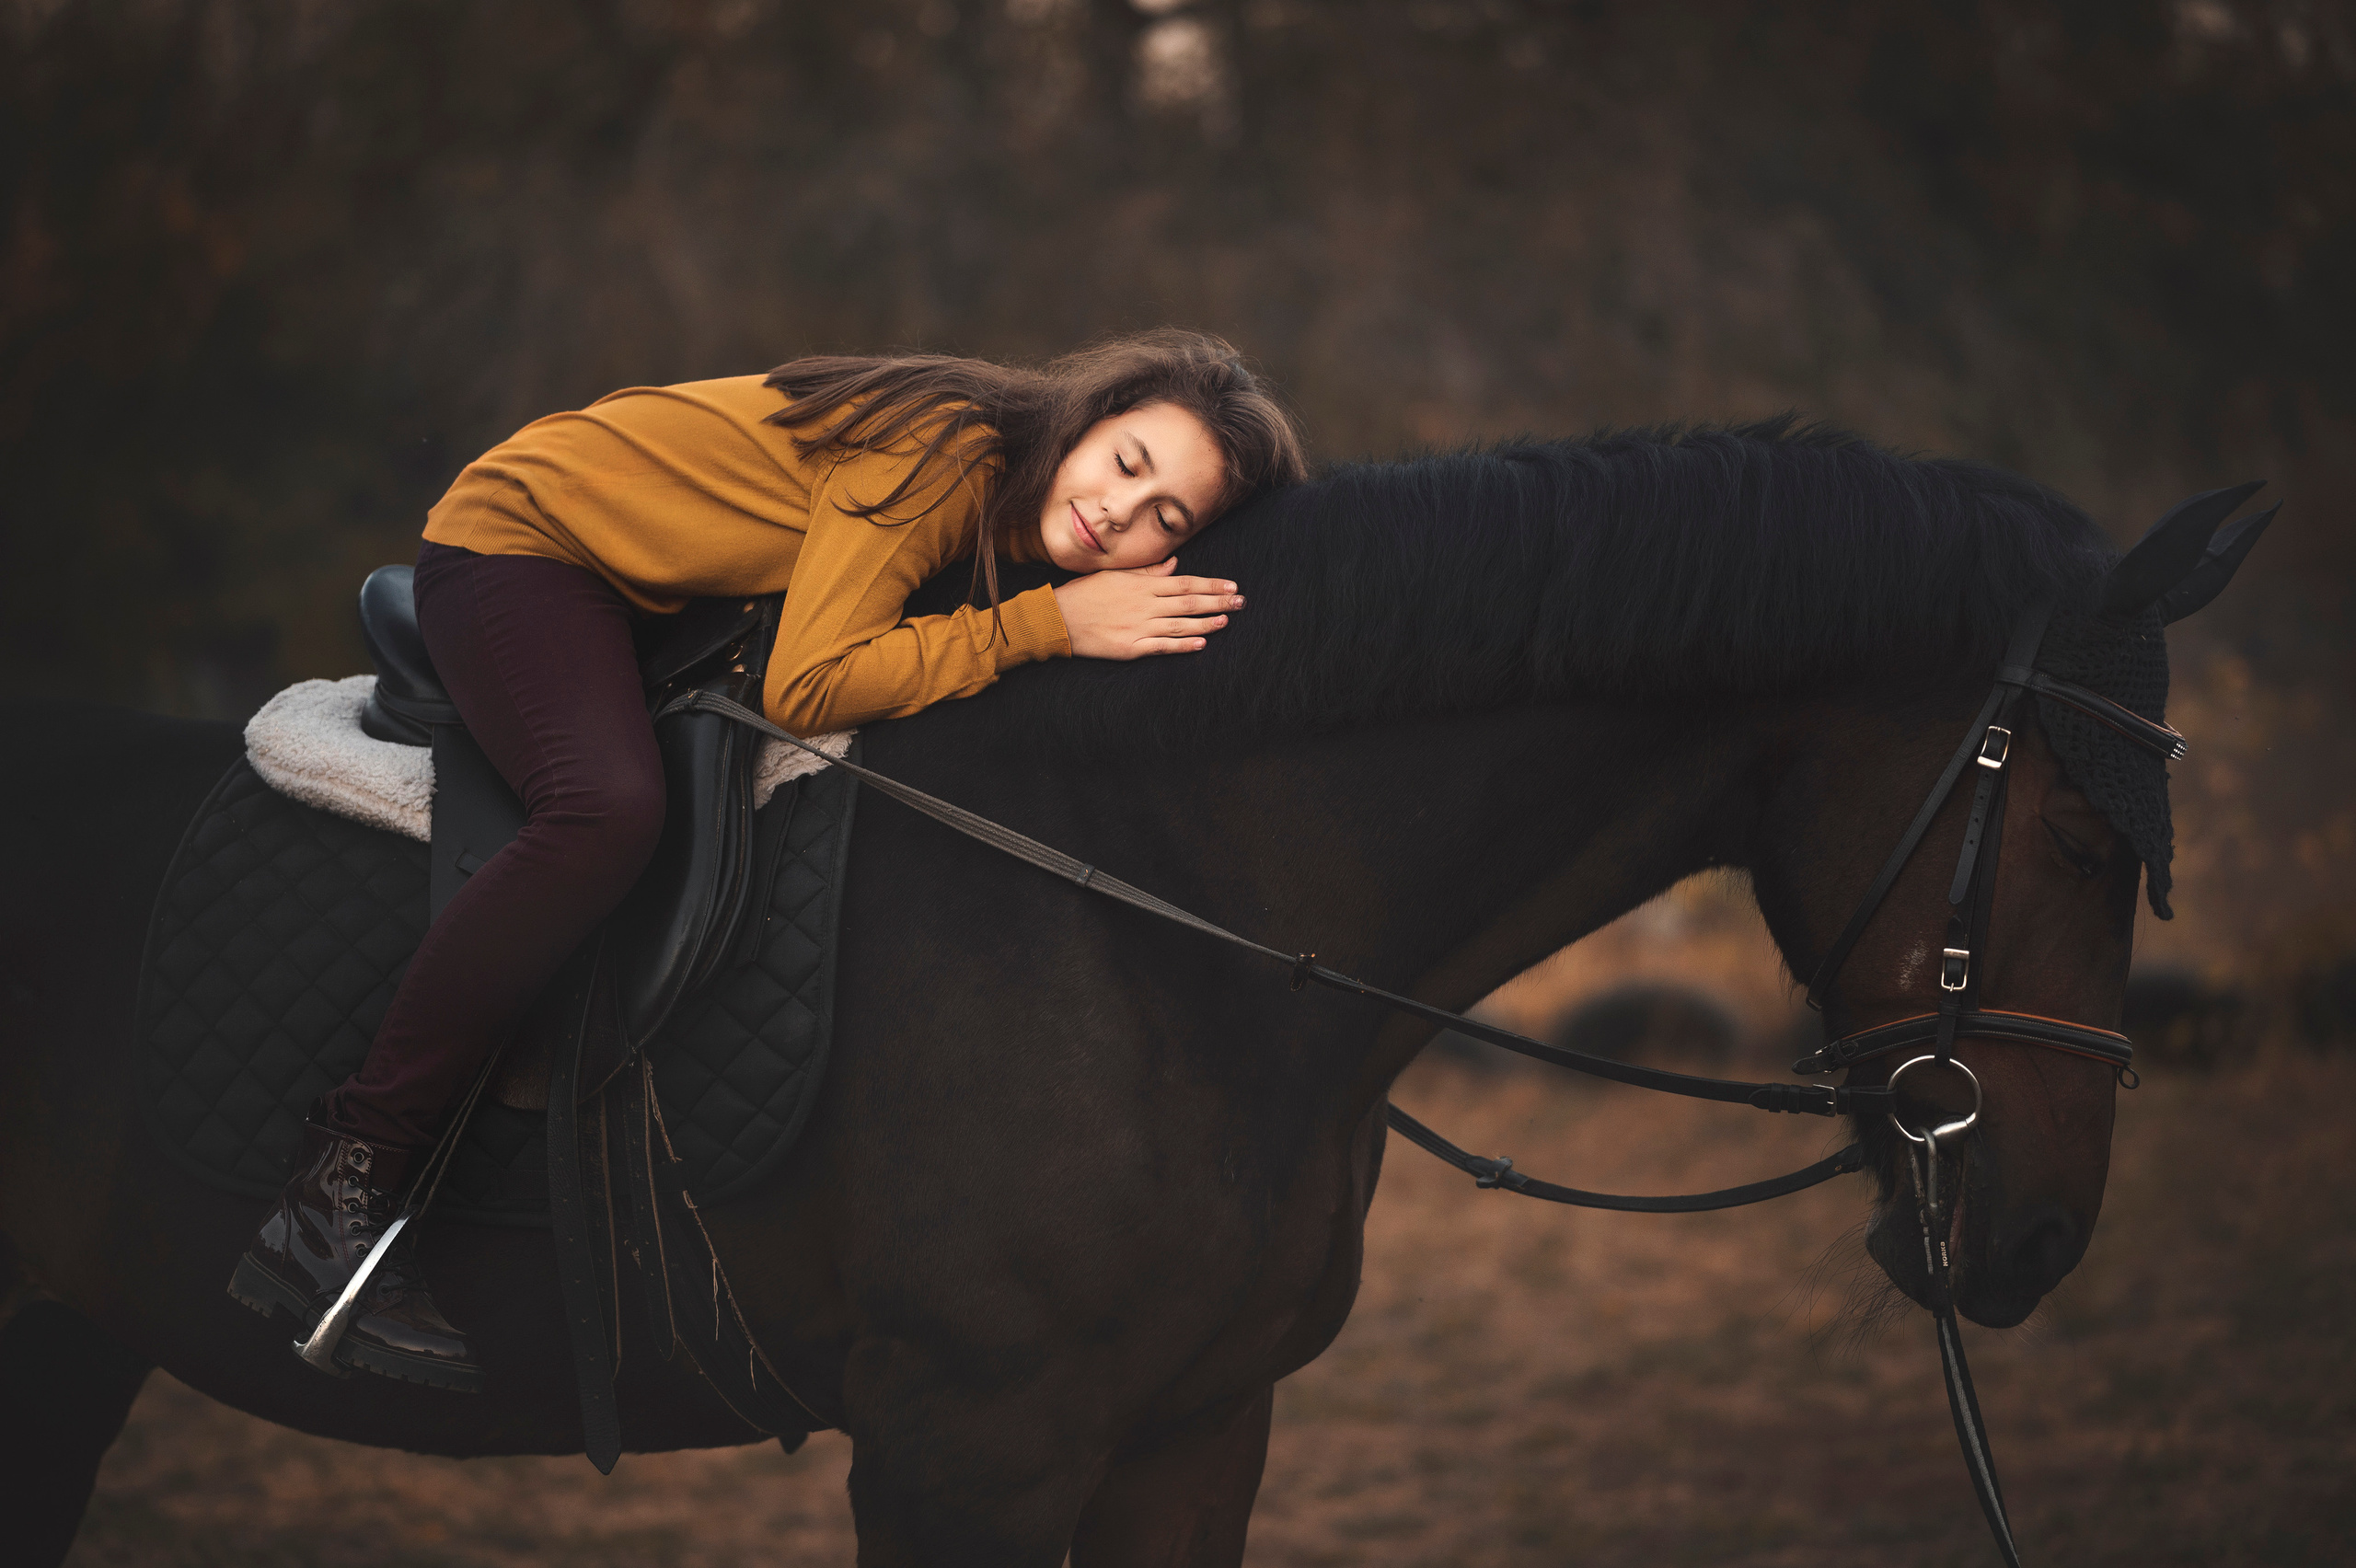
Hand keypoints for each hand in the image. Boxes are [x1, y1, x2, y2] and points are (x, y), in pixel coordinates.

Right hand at [1052, 557, 1245, 659]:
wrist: (1059, 618)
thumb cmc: (1086, 593)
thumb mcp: (1116, 575)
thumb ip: (1148, 571)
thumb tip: (1174, 563)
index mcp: (1143, 585)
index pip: (1185, 582)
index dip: (1211, 584)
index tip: (1231, 585)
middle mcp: (1145, 604)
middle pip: (1189, 602)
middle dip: (1218, 601)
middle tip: (1242, 602)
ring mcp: (1139, 627)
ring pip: (1181, 625)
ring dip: (1206, 623)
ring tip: (1227, 621)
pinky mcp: (1131, 647)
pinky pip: (1163, 646)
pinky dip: (1183, 646)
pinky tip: (1201, 644)